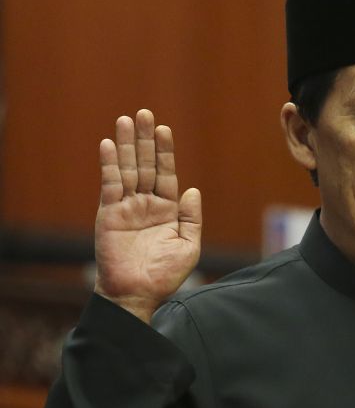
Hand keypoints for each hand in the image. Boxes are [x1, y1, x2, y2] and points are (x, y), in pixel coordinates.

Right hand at [94, 109, 201, 322]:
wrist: (138, 293)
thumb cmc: (165, 275)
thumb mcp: (188, 246)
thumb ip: (192, 218)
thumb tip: (193, 190)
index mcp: (167, 211)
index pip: (166, 174)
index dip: (165, 152)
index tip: (165, 129)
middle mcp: (146, 205)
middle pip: (145, 165)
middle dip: (145, 140)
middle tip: (145, 113)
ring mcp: (126, 207)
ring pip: (127, 169)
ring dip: (126, 145)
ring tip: (126, 120)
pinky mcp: (109, 214)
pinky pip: (110, 184)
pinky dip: (109, 164)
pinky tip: (109, 144)